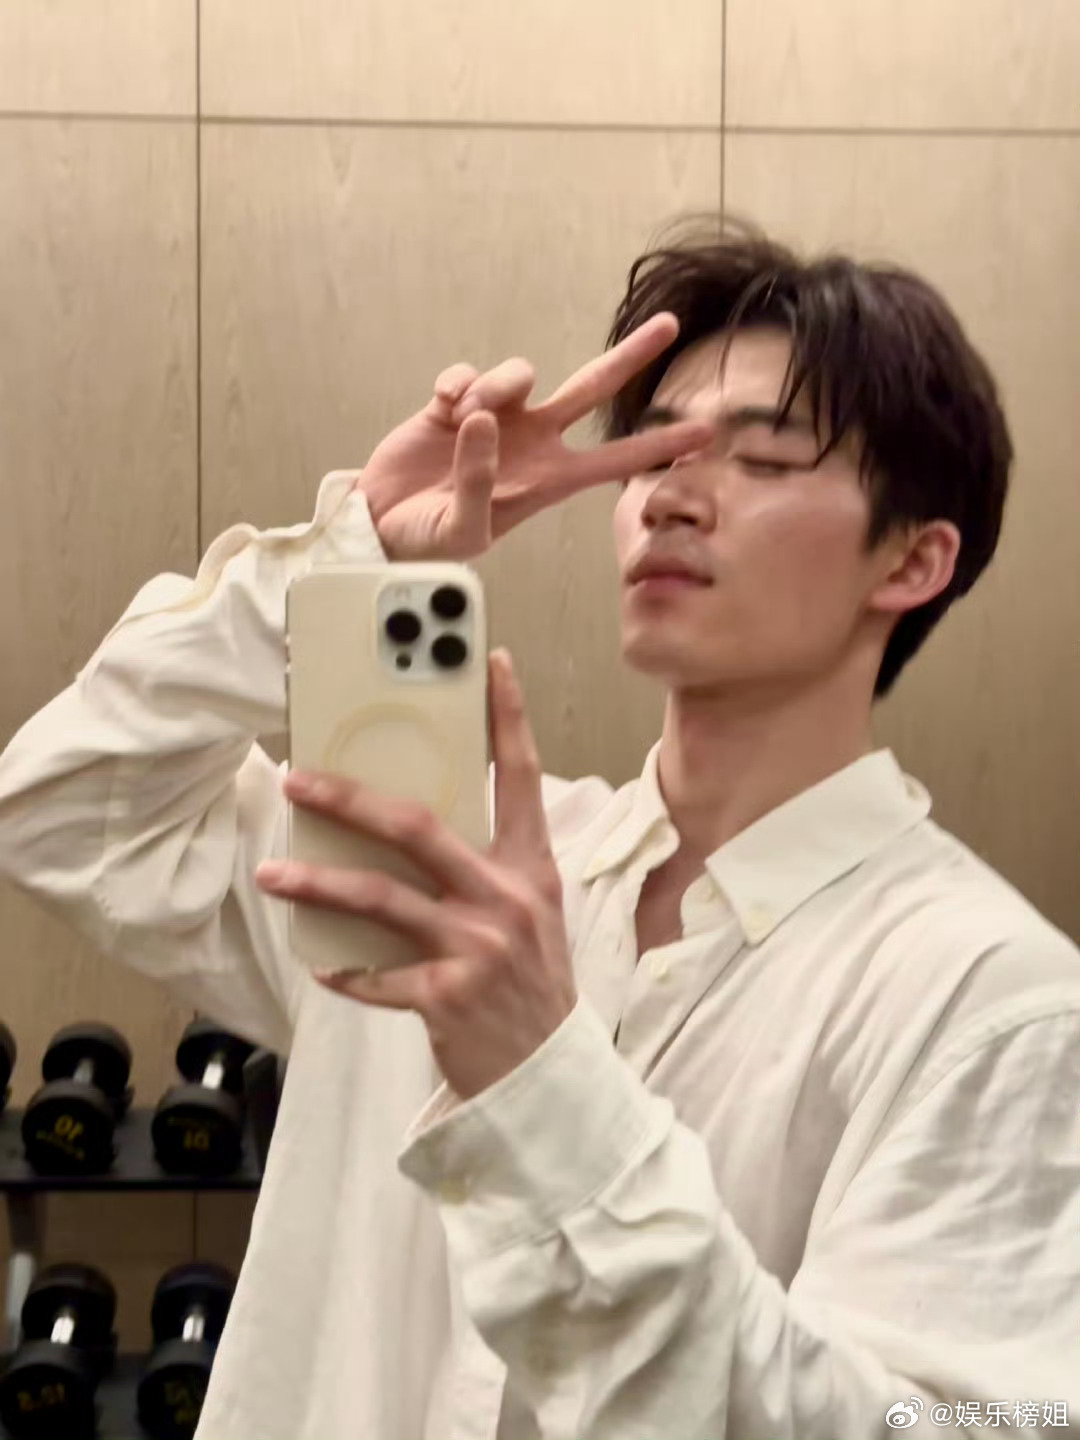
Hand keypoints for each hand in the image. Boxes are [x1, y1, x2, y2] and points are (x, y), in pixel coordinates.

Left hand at [255, 651, 574, 1098]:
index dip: (508, 716)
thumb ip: (482, 870)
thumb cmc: (530, 985)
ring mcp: (478, 947)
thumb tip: (405, 826)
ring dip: (318, 883)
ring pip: (381, 898)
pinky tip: (321, 963)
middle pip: (418, 828)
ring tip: (274, 873)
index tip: (491, 662)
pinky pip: (377, 975)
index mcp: (532, 868)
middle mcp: (507, 898)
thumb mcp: (527, 915)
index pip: (522, 777)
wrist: (549, 1076)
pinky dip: (344, 969)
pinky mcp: (448, 995)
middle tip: (299, 778)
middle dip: (350, 798)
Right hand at [358, 313, 711, 559]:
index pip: (614, 459)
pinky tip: (442, 405)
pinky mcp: (456, 403)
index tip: (704, 433)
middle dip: (631, 356)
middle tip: (670, 325)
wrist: (380, 527)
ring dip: (497, 386)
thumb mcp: (463, 532)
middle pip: (591, 389)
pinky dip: (457, 383)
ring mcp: (496, 418)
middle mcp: (532, 442)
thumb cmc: (428, 542)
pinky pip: (469, 372)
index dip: (659, 445)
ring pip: (520, 373)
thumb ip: (479, 481)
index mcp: (546, 481)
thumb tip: (484, 419)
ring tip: (465, 416)